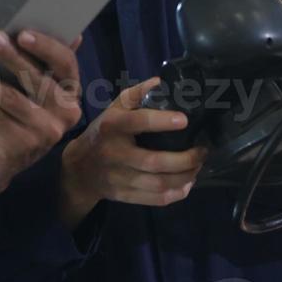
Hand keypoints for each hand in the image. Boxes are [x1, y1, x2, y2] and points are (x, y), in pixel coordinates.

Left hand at [0, 28, 83, 228]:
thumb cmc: (15, 114)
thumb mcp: (33, 90)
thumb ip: (46, 64)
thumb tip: (73, 33)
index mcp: (71, 93)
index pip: (66, 64)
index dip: (47, 46)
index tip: (22, 32)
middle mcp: (65, 114)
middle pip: (37, 78)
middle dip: (12, 56)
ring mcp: (45, 133)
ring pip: (12, 98)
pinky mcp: (21, 146)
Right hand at [58, 77, 208, 227]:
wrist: (79, 168)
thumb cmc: (103, 132)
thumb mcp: (114, 108)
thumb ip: (136, 94)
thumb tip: (162, 82)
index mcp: (112, 126)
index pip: (136, 123)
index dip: (161, 122)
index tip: (185, 120)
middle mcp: (114, 154)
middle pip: (154, 162)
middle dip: (185, 159)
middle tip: (202, 151)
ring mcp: (119, 178)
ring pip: (159, 184)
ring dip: (186, 177)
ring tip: (199, 166)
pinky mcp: (125, 196)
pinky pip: (156, 199)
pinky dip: (177, 194)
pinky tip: (187, 183)